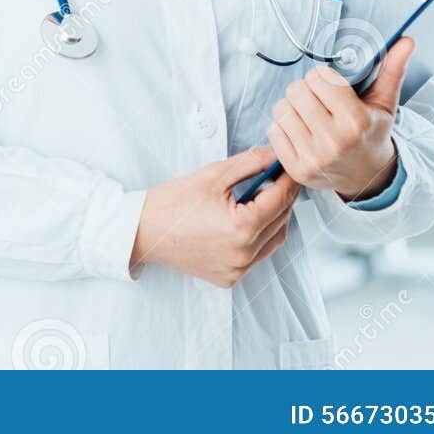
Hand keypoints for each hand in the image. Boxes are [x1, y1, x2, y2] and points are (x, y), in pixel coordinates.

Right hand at [130, 146, 299, 287]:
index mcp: (242, 227)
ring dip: (274, 218)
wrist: (142, 232)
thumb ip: (250, 163)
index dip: (289, 179)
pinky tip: (247, 222)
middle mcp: (244, 253)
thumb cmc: (172, 203)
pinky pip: (257, 256)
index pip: (281, 198)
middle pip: (281, 219)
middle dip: (283, 196)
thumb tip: (274, 155)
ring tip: (263, 198)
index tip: (290, 167)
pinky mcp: (230, 278)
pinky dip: (259, 238)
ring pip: (274, 240)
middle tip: (277, 178)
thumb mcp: (213, 175)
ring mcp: (237, 269)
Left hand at [267, 37, 415, 201]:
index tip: (330, 87)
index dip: (322, 78)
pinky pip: (273, 130)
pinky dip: (284, 127)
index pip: (318, 78)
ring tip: (309, 115)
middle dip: (305, 90)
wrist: (367, 175)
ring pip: (282, 109)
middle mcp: (333, 141)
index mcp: (356, 121)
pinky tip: (301, 132)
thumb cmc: (372, 133)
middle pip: (296, 91)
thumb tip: (407, 41)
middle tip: (318, 100)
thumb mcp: (385, 103)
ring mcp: (313, 158)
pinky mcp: (297, 169)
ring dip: (293, 108)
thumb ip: (393, 70)